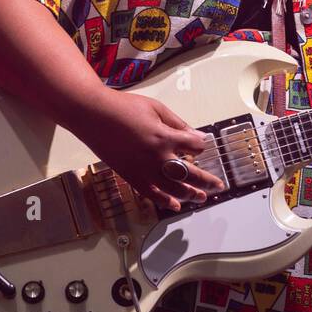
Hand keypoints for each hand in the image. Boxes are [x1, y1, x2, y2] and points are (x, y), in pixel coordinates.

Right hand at [76, 92, 226, 211]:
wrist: (93, 115)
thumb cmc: (124, 107)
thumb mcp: (156, 108)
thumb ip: (177, 123)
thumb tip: (195, 135)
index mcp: (166, 137)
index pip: (194, 147)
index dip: (200, 146)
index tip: (201, 145)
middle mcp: (158, 157)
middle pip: (190, 174)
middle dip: (206, 180)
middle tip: (218, 185)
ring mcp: (144, 170)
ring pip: (173, 188)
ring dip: (190, 194)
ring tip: (201, 197)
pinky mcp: (131, 176)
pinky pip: (151, 194)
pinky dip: (165, 201)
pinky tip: (175, 205)